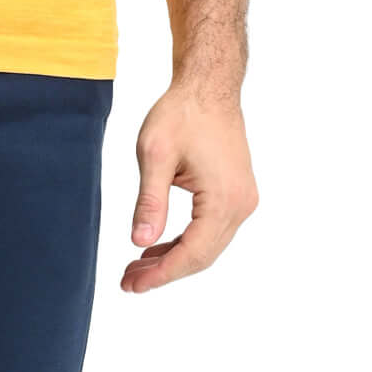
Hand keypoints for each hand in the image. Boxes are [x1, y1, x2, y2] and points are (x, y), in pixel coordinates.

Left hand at [121, 79, 258, 291]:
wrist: (209, 87)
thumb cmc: (182, 113)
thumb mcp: (155, 155)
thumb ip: (149, 202)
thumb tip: (139, 241)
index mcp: (224, 198)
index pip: (192, 252)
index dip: (161, 274)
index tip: (132, 285)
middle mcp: (241, 204)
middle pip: (202, 256)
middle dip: (164, 271)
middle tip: (128, 281)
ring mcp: (242, 200)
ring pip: (207, 246)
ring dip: (173, 258)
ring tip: (136, 267)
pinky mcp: (236, 193)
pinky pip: (211, 230)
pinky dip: (184, 241)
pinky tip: (156, 245)